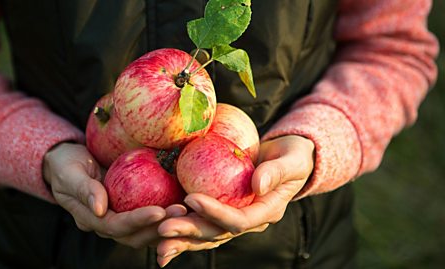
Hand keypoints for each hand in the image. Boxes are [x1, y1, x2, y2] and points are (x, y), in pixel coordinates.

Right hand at [43, 142, 186, 247]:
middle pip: (136, 235)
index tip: (160, 210)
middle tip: (181, 211)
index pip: (117, 226)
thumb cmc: (66, 165)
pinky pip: (151, 218)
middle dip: (159, 227)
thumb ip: (83, 188)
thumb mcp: (69, 172)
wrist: (67, 163)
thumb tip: (100, 208)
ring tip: (188, 210)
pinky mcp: (130, 211)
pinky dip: (167, 215)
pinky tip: (185, 204)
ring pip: (146, 232)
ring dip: (167, 224)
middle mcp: (107, 224)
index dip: (138, 221)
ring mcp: (120, 220)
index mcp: (91, 219)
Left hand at [155, 135, 314, 266]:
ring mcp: (234, 218)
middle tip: (162, 227)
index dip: (216, 213)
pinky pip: (200, 222)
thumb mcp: (293, 159)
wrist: (288, 159)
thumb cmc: (293, 156)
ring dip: (180, 237)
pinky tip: (157, 230)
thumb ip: (277, 171)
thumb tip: (258, 184)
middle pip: (216, 233)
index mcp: (266, 212)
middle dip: (189, 231)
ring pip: (205, 234)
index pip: (239, 220)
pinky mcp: (222, 212)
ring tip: (156, 236)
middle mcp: (248, 221)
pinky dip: (181, 228)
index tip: (191, 198)